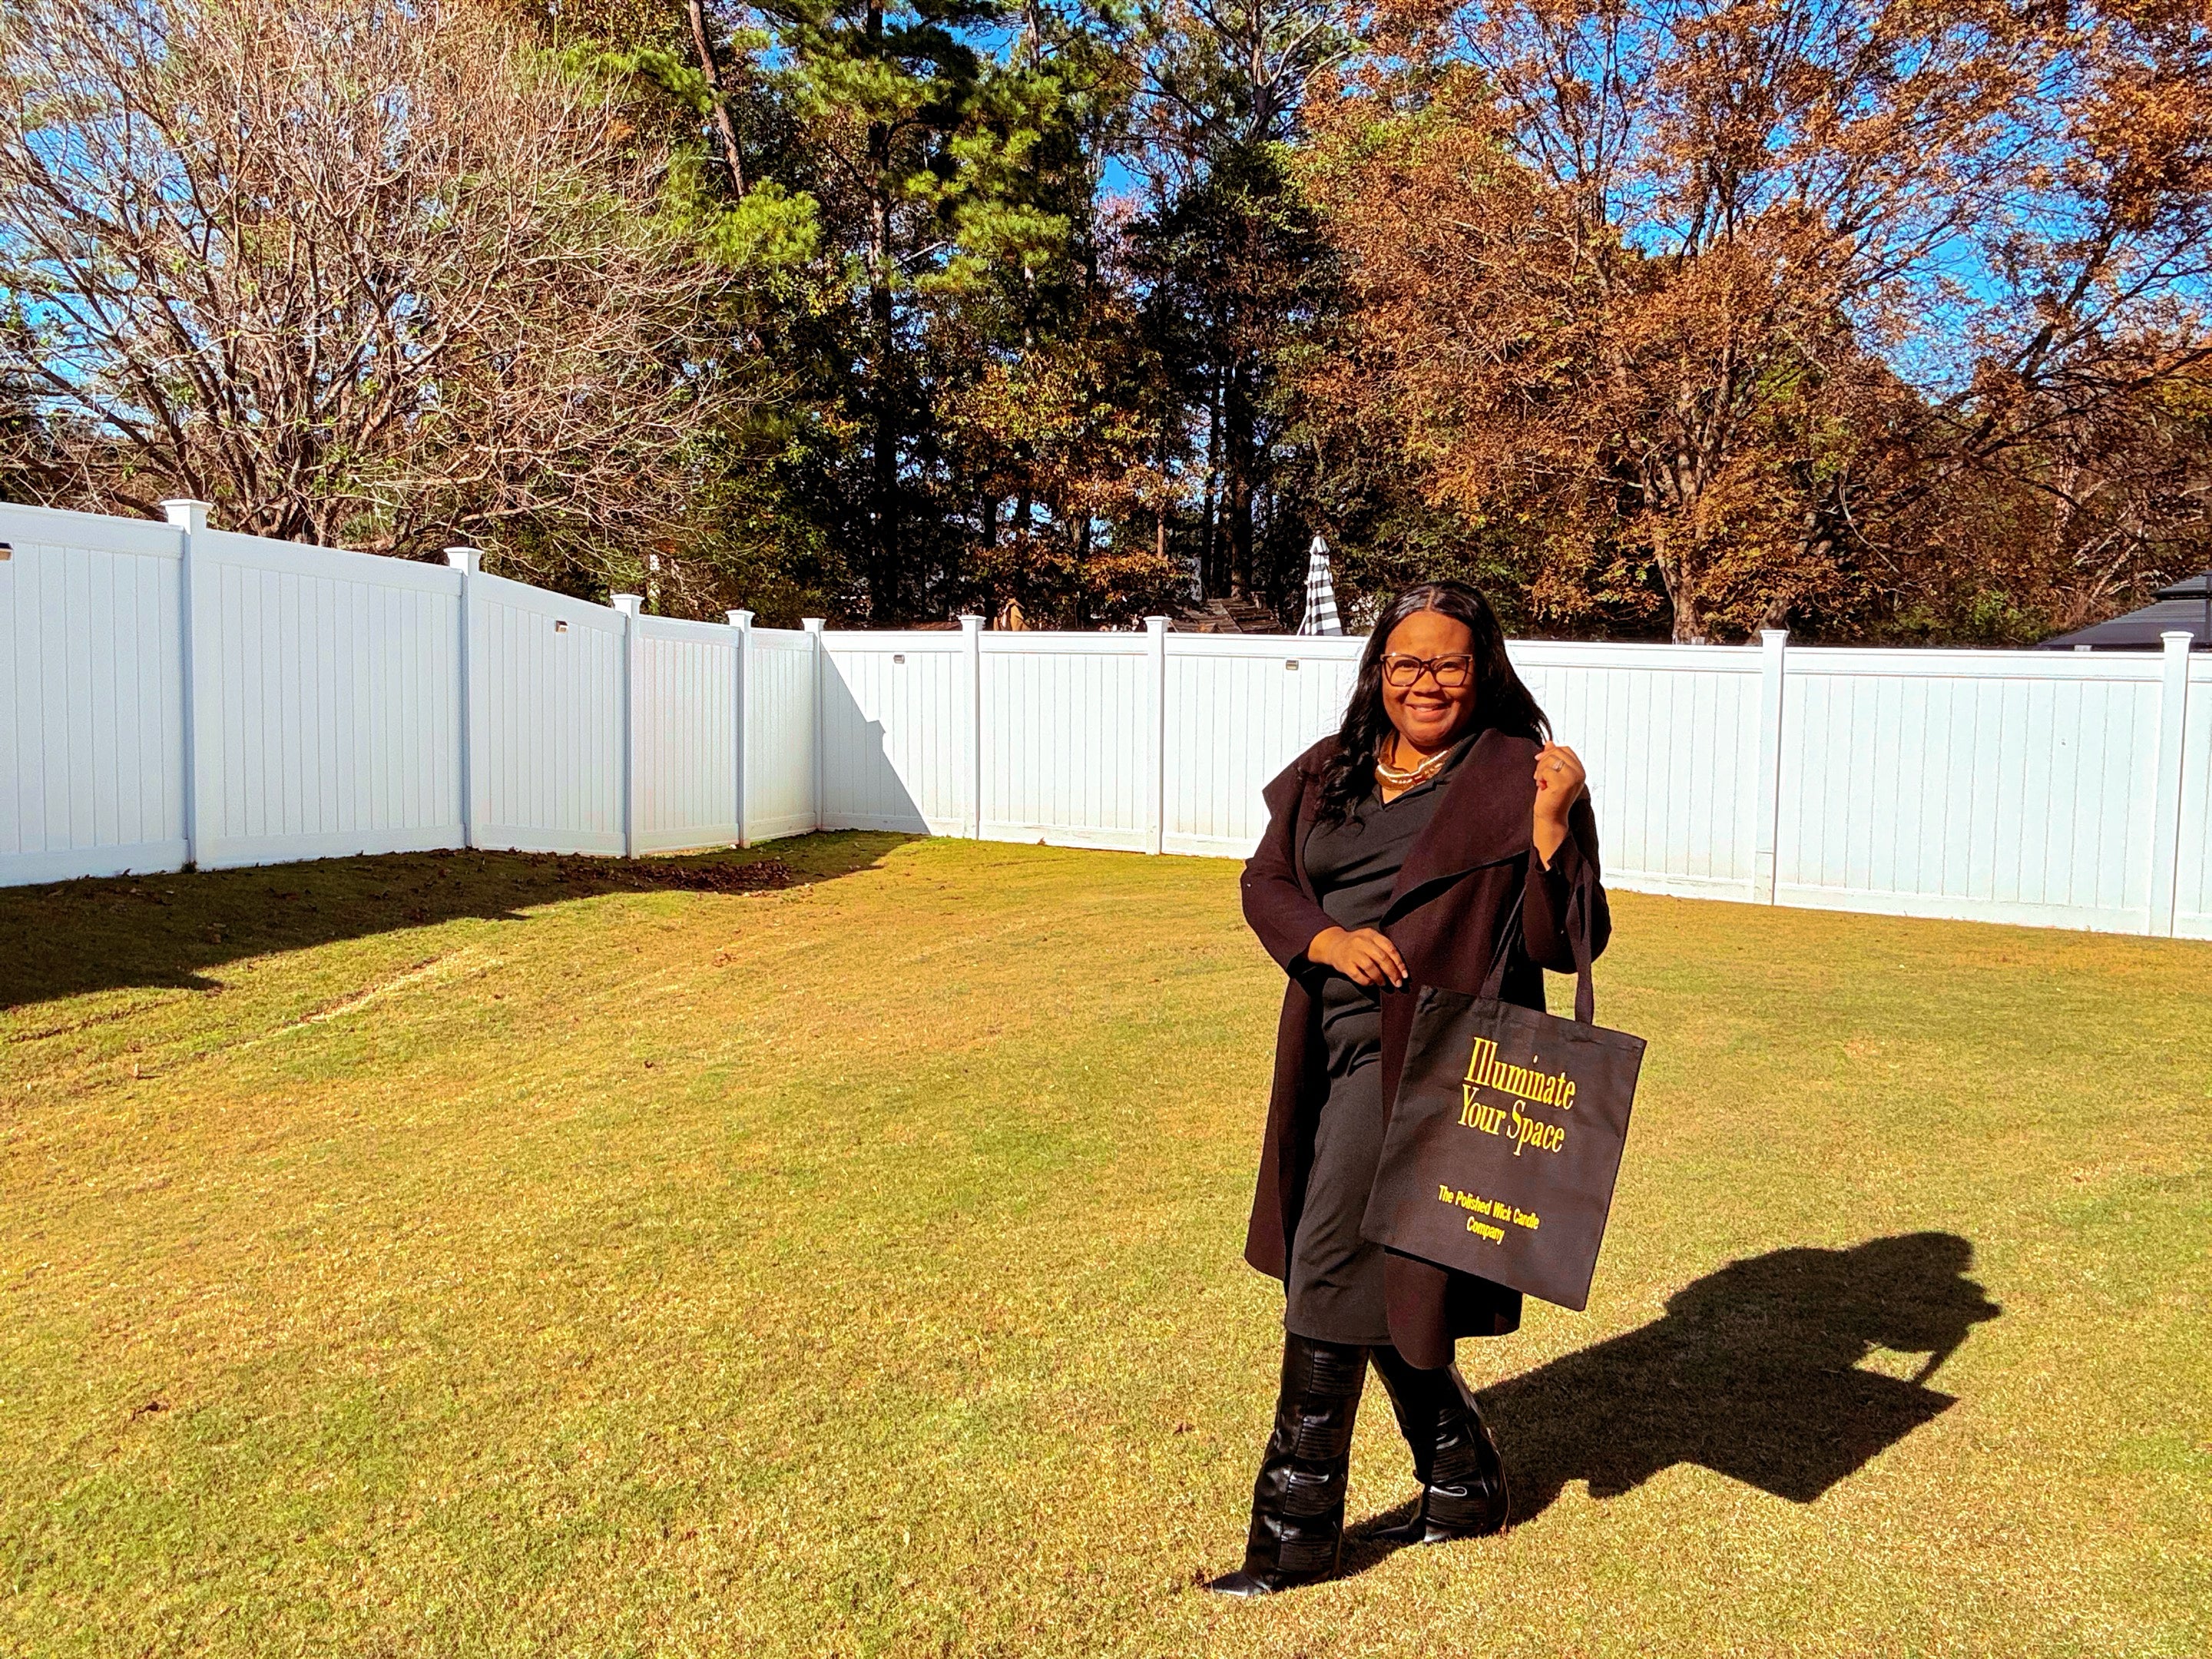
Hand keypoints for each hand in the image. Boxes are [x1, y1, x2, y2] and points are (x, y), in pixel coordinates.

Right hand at [1307, 925, 1407, 988]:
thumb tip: (1400, 969)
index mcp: (1371, 934)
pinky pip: (1358, 976)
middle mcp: (1361, 942)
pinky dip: (1367, 981)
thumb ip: (1384, 949)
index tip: (1405, 975)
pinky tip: (1371, 982)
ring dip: (1380, 978)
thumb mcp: (1370, 939)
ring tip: (1383, 983)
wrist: (1333, 945)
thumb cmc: (1358, 945)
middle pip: (1382, 958)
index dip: (1399, 963)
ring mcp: (1352, 953)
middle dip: (1392, 973)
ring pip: (1370, 967)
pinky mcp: (1344, 964)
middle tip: (1398, 983)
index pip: (1389, 948)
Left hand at [1532, 742, 1586, 865]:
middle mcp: (1579, 773)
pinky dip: (1540, 777)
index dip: (1550, 752)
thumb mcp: (1552, 774)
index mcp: (1580, 770)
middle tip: (1540, 776)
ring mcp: (1573, 778)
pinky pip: (1546, 769)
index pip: (1565, 749)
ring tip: (1542, 782)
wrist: (1550, 817)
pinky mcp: (1563, 783)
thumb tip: (1549, 742)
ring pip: (1551, 759)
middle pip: (1557, 752)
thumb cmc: (1550, 797)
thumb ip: (1553, 758)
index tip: (1540, 760)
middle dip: (1543, 761)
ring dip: (1540, 770)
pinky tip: (1542, 787)